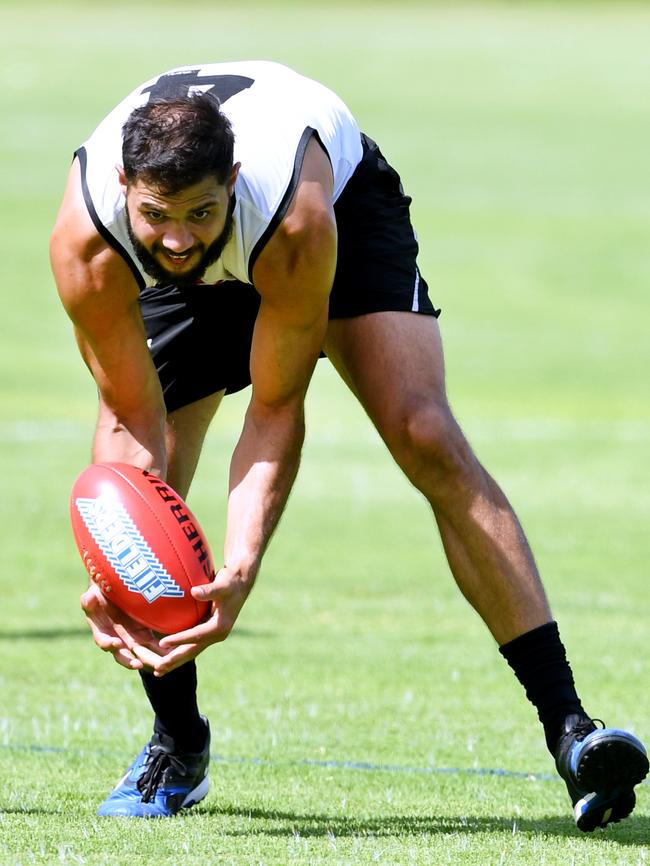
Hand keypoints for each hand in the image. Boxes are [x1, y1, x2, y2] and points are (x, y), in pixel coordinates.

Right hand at [80, 582, 163, 670]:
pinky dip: (162, 651)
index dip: (108, 643)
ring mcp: (131, 639)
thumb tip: (87, 600)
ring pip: (141, 655)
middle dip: (130, 661)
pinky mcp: (145, 634)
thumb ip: (89, 600)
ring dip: (149, 661)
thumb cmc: (101, 594)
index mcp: (102, 632)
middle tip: (137, 665)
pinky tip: (172, 654)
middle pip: (124, 655)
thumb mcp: (93, 595)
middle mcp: (117, 640)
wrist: (115, 592)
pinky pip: (154, 645)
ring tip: (158, 666)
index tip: (115, 643)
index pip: (103, 641)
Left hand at [118, 565, 252, 675]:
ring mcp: (213, 635)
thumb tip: (194, 592)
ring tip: (157, 671)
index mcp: (219, 627)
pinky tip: (166, 654)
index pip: (196, 636)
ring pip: (191, 651)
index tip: (162, 643)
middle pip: (192, 651)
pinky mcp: (208, 632)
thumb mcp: (222, 585)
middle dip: (175, 660)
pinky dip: (179, 650)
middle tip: (157, 670)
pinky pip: (191, 644)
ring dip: (175, 660)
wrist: (240, 583)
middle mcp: (216, 635)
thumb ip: (209, 590)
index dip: (178, 639)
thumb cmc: (230, 582)